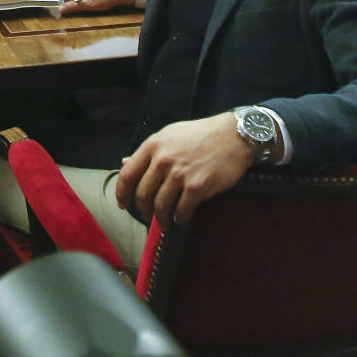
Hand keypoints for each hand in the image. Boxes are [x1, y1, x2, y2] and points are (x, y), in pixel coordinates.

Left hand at [115, 112, 253, 229]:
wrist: (234, 135)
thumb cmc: (201, 134)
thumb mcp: (169, 135)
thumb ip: (147, 152)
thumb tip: (124, 163)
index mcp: (153, 145)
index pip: (127, 174)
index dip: (121, 193)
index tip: (123, 204)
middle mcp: (163, 159)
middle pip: (143, 194)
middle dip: (143, 210)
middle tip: (148, 216)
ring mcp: (180, 174)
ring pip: (160, 205)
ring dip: (161, 218)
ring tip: (165, 221)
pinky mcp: (197, 186)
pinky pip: (182, 209)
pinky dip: (180, 217)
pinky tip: (181, 217)